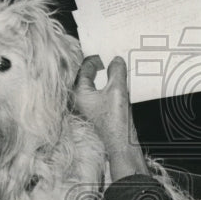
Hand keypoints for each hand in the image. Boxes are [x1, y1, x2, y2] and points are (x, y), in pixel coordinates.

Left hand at [73, 55, 148, 179]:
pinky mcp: (97, 112)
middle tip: (110, 58)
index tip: (105, 53)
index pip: (84, 68)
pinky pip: (101, 94)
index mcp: (79, 93)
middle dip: (99, 67)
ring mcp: (88, 107)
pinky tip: (118, 84)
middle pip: (87, 76)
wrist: (121, 146)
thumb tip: (116, 60)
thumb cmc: (115, 122)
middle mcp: (80, 100)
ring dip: (105, 77)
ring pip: (95, 85)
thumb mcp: (117, 90)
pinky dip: (108, 87)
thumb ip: (116, 71)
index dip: (95, 58)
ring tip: (116, 69)